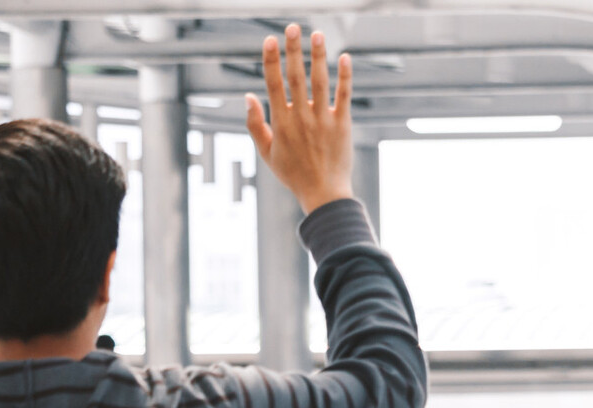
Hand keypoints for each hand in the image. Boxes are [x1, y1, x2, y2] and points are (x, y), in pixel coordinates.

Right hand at [245, 24, 353, 213]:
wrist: (324, 194)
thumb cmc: (294, 174)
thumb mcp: (267, 152)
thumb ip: (255, 124)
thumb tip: (248, 96)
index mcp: (280, 123)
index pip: (273, 84)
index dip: (271, 60)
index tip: (270, 39)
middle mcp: (301, 118)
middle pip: (295, 77)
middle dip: (293, 50)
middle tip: (292, 27)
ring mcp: (323, 120)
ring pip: (320, 82)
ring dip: (318, 56)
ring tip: (317, 34)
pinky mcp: (342, 124)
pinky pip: (344, 95)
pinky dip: (345, 76)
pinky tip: (344, 57)